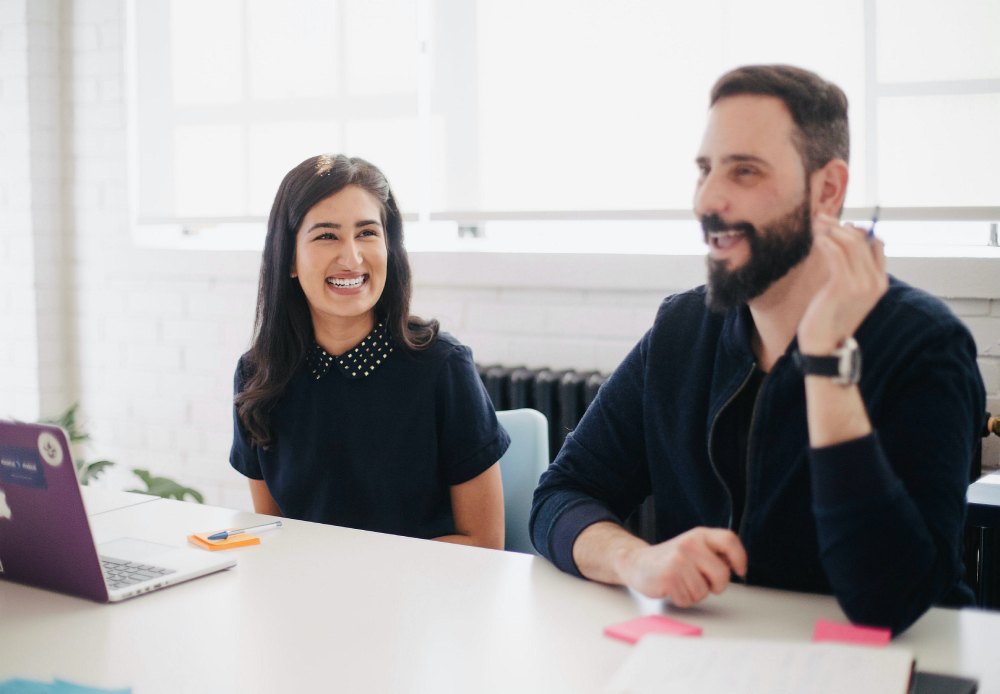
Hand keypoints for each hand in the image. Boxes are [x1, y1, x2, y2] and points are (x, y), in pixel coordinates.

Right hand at [617, 527, 746, 606]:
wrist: (637, 563)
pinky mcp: (669, 576)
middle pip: (722, 574)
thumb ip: (714, 554)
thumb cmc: (670, 560)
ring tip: (682, 583)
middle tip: (702, 582)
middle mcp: (690, 544)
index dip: (740, 557)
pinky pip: (688, 599)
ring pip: (704, 591)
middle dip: (716, 586)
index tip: (739, 571)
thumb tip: (735, 565)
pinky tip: (672, 588)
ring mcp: (679, 559)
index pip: (729, 540)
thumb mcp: (694, 548)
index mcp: (699, 535)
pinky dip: (682, 599)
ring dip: (694, 594)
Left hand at [797, 212, 887, 353]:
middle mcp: (875, 281)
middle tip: (820, 218)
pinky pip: (836, 253)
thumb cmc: (829, 318)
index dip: (857, 230)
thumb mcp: (844, 292)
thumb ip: (849, 270)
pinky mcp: (843, 285)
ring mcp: (861, 284)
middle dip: (839, 225)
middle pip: (862, 240)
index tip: (837, 225)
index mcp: (879, 282)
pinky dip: (825, 241)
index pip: (875, 244)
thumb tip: (843, 242)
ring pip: (849, 243)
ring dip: (830, 229)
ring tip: (815, 224)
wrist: (823, 345)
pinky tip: (816, 238)